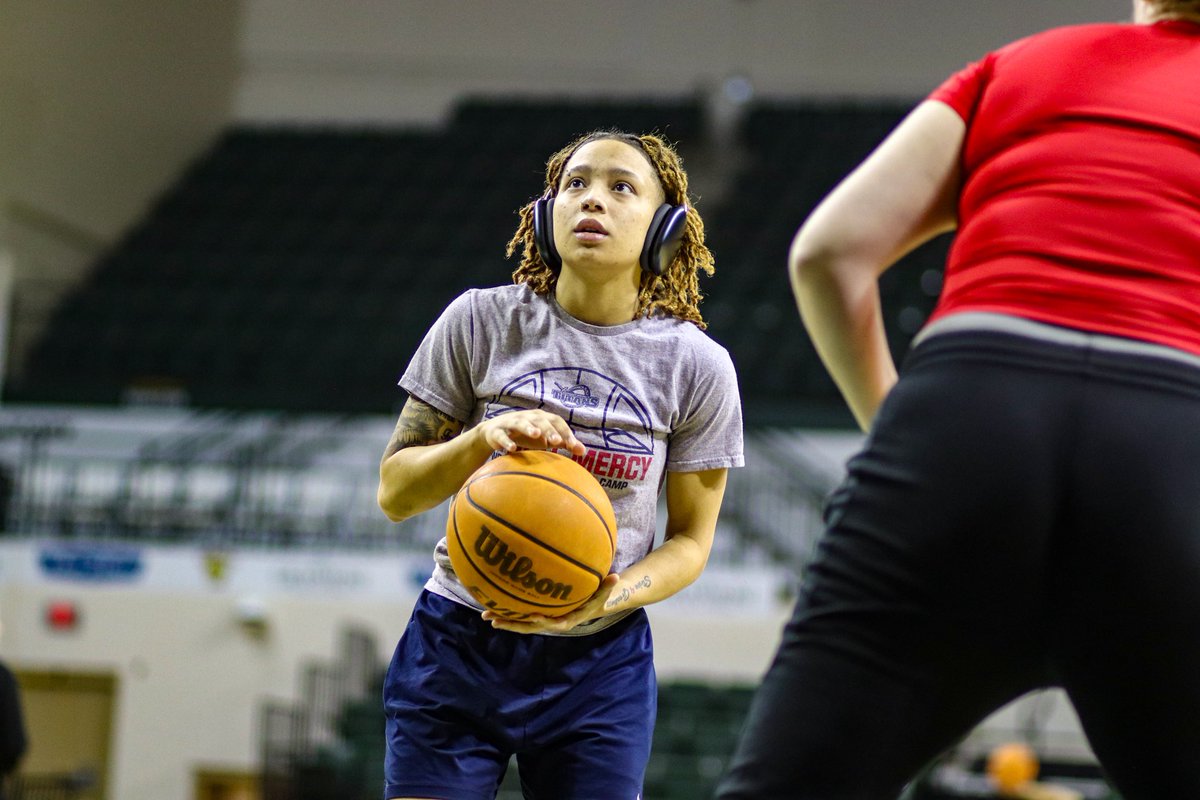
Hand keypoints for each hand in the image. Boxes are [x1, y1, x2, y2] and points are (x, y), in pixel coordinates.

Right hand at [475, 409, 585, 455]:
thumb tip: (583, 451)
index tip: (573, 446)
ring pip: (521, 423)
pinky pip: (502, 435)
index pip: (556, 421)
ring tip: (536, 435)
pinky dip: (507, 441)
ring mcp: (512, 422)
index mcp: (541, 418)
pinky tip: (512, 449)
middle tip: (557, 441)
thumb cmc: (526, 435)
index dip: (565, 432)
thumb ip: (563, 442)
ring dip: (529, 428)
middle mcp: (528, 417)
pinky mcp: (497, 431)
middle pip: (540, 421)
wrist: (494, 432)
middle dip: (549, 430)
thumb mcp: (545, 438)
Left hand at [482, 574, 620, 633]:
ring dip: (505, 620)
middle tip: (494, 620)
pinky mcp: (539, 612)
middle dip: (512, 624)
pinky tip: (494, 605)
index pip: (551, 623)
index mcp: (566, 620)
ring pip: (522, 623)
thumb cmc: (597, 599)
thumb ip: (608, 587)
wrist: (592, 606)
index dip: (540, 620)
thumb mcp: (604, 594)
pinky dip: (509, 610)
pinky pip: (522, 613)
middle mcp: (552, 622)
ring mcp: (544, 619)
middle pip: (529, 626)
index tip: (529, 616)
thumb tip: (616, 576)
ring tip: (486, 616)